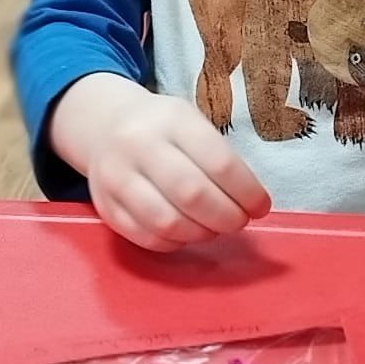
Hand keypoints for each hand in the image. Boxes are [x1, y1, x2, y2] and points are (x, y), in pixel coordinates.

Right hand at [51, 75, 270, 252]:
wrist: (104, 125)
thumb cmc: (162, 128)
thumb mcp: (191, 122)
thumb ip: (218, 157)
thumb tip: (250, 203)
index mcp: (172, 120)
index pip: (219, 163)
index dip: (247, 192)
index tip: (260, 206)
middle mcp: (139, 145)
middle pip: (192, 195)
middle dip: (226, 217)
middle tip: (239, 222)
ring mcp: (116, 177)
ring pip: (167, 222)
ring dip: (201, 234)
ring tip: (213, 228)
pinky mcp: (104, 206)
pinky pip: (145, 238)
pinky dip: (174, 244)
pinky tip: (187, 234)